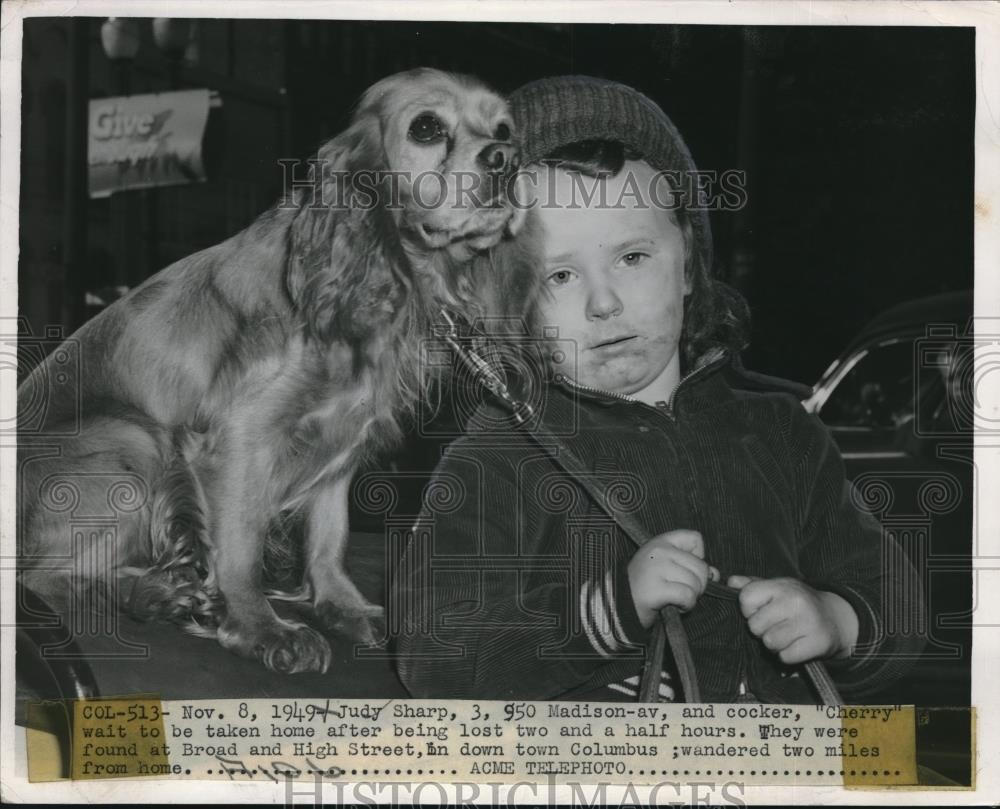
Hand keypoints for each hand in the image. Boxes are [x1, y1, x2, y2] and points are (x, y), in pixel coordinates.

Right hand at [628, 530, 717, 628]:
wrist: (617, 605)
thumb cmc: (643, 587)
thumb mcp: (664, 567)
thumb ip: (690, 565)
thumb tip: (715, 574)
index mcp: (660, 541)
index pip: (695, 539)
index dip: (698, 557)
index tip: (684, 569)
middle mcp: (659, 551)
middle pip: (701, 567)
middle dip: (696, 584)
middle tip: (679, 590)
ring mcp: (656, 568)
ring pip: (696, 583)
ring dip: (690, 597)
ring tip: (673, 598)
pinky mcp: (656, 589)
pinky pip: (687, 596)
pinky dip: (685, 606)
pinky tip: (673, 605)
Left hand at [727, 575, 859, 664]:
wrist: (835, 618)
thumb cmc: (797, 603)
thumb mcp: (776, 588)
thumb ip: (751, 585)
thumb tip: (730, 582)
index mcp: (781, 586)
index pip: (746, 598)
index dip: (747, 609)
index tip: (760, 611)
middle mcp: (795, 601)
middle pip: (755, 625)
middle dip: (761, 630)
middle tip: (775, 625)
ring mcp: (808, 621)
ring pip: (770, 642)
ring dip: (774, 644)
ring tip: (785, 635)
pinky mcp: (818, 642)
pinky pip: (786, 656)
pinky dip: (788, 655)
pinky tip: (796, 645)